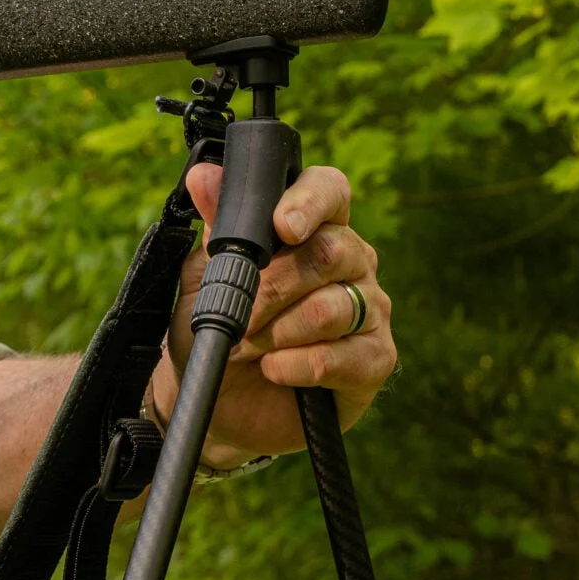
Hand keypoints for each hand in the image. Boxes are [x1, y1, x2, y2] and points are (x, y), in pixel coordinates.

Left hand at [144, 163, 397, 464]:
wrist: (218, 403)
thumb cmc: (217, 328)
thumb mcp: (205, 275)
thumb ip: (216, 226)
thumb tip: (204, 176)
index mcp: (317, 228)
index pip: (330, 190)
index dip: (310, 202)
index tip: (282, 226)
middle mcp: (353, 262)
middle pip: (329, 252)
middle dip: (272, 288)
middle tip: (240, 315)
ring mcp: (370, 310)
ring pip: (332, 308)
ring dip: (277, 332)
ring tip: (249, 348)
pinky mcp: (374, 361)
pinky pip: (341, 356)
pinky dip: (297, 365)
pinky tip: (273, 370)